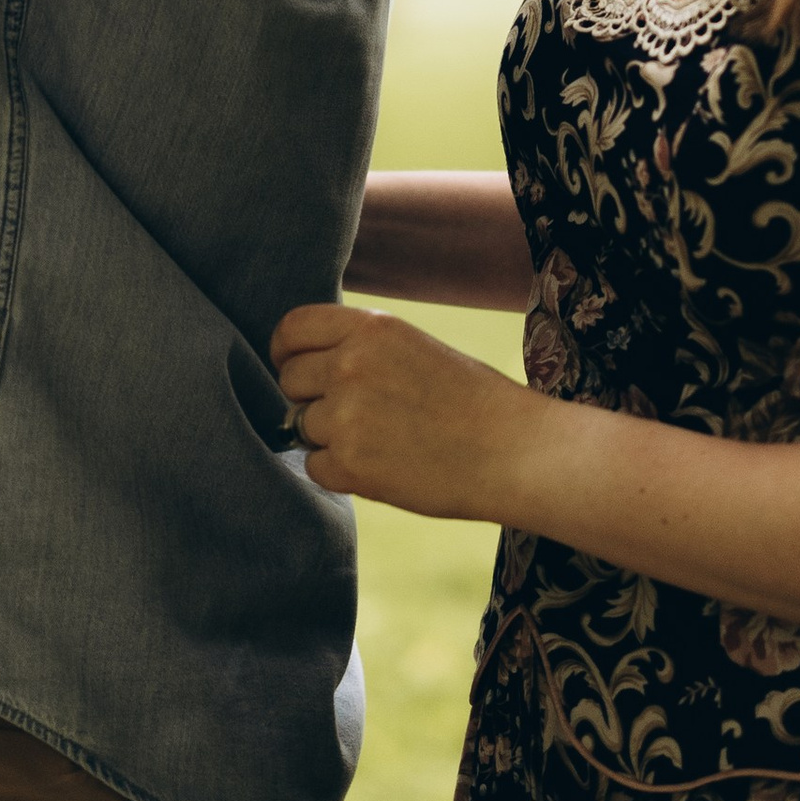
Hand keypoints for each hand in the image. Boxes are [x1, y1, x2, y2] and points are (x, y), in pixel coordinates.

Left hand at [269, 301, 544, 521]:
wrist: (513, 451)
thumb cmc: (472, 400)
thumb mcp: (414, 347)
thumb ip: (361, 349)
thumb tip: (305, 367)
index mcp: (371, 328)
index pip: (292, 328)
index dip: (286, 351)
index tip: (293, 367)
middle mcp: (351, 364)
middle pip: (290, 380)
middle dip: (310, 398)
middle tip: (353, 415)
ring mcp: (347, 415)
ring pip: (302, 425)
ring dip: (329, 438)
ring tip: (381, 442)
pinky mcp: (350, 464)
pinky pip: (315, 466)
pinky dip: (339, 472)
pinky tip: (381, 467)